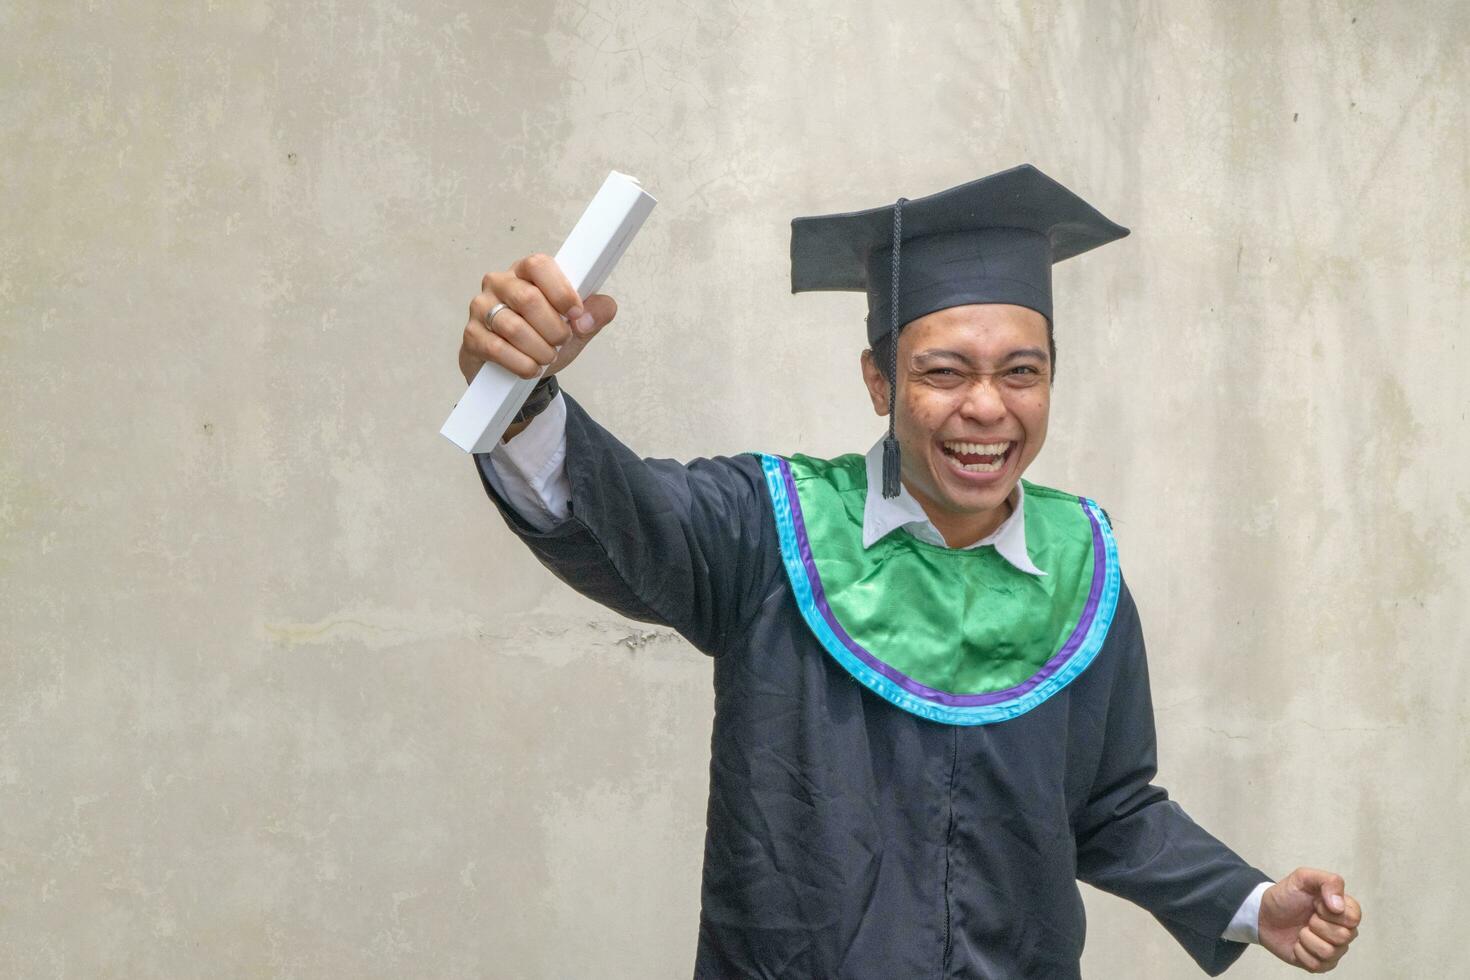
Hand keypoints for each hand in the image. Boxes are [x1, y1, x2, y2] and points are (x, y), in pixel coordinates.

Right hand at [459, 252, 618, 384]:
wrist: (517, 367)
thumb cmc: (545, 336)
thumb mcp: (577, 325)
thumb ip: (595, 314)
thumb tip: (587, 318)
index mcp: (527, 271)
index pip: (540, 265)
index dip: (562, 291)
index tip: (576, 314)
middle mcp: (500, 283)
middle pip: (528, 299)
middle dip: (554, 328)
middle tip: (562, 341)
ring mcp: (482, 307)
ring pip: (513, 327)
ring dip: (539, 349)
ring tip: (547, 357)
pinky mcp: (472, 335)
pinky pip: (497, 349)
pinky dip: (522, 363)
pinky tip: (531, 368)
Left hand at [1258, 867, 1361, 972]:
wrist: (1263, 914)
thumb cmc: (1286, 896)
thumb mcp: (1303, 878)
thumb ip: (1328, 882)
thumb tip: (1339, 906)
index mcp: (1344, 911)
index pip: (1354, 918)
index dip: (1331, 912)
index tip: (1316, 904)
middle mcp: (1343, 931)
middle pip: (1343, 936)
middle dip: (1317, 925)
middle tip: (1307, 918)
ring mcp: (1334, 950)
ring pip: (1329, 952)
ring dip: (1307, 939)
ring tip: (1301, 930)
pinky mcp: (1320, 964)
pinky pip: (1315, 964)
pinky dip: (1300, 952)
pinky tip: (1297, 943)